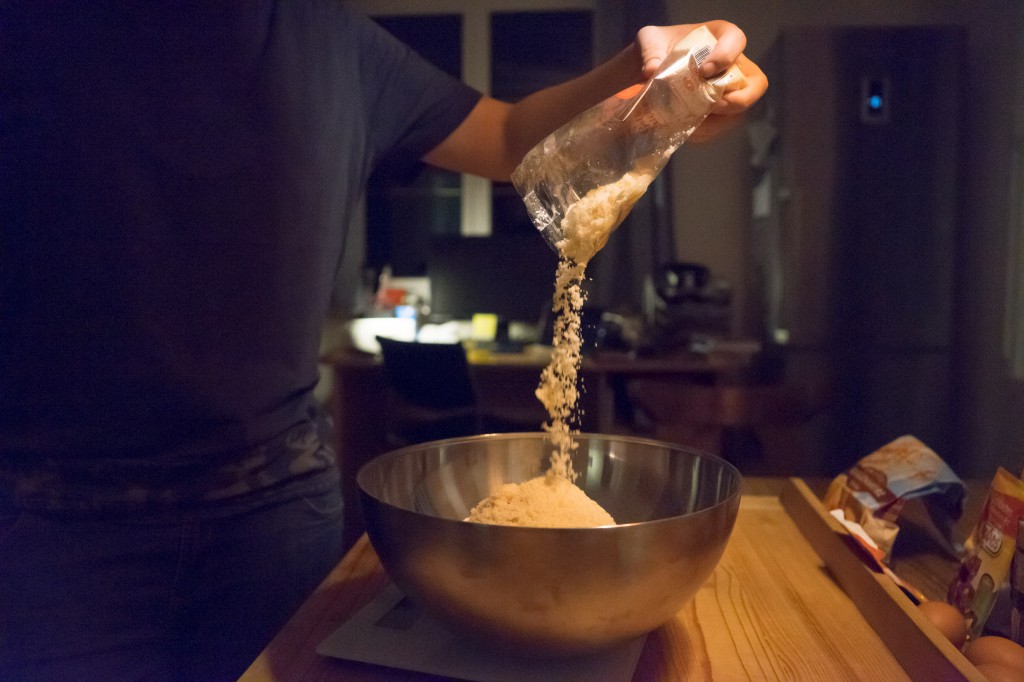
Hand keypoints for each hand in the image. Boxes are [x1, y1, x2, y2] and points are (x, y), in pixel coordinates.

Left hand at [636, 21, 767, 140]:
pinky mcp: (720, 110)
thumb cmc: (658, 46)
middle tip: (713, 106)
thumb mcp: (649, 41)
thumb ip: (650, 52)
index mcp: (721, 36)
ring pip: (740, 110)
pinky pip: (723, 125)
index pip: (736, 41)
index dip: (725, 56)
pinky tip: (687, 130)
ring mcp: (731, 89)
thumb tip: (651, 70)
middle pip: (755, 84)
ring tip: (692, 122)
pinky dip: (706, 131)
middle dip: (738, 99)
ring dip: (718, 121)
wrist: (654, 66)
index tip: (703, 70)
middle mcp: (733, 63)